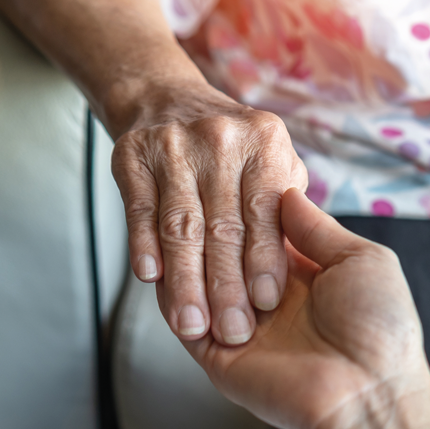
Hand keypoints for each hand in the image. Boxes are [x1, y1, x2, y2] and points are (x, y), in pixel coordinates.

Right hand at [111, 78, 307, 345]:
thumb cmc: (236, 147)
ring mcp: (172, 146)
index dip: (265, 259)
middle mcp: (220, 139)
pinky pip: (139, 210)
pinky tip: (151, 279)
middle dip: (226, 284)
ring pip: (180, 225)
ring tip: (190, 323)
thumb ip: (290, 205)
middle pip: (222, 224)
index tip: (265, 302)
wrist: (167, 97)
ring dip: (184, 280)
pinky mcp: (131, 158)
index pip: (265, 211)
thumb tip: (298, 261)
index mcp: (265, 143)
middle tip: (232, 331)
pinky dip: (143, 245)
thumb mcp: (279, 160)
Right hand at [180, 188, 429, 428]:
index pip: (257, 234)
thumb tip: (289, 194)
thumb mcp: (362, 260)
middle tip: (206, 213)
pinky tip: (174, 275)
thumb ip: (319, 229)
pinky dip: (177, 300)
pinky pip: (187, 325)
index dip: (243, 211)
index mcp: (303, 275)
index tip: (228, 187)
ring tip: (188, 240)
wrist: (370, 395)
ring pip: (201, 287)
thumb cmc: (381, 331)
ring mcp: (244, 329)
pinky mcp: (222, 358)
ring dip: (195, 265)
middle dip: (215, 236)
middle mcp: (269, 300)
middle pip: (225, 257)